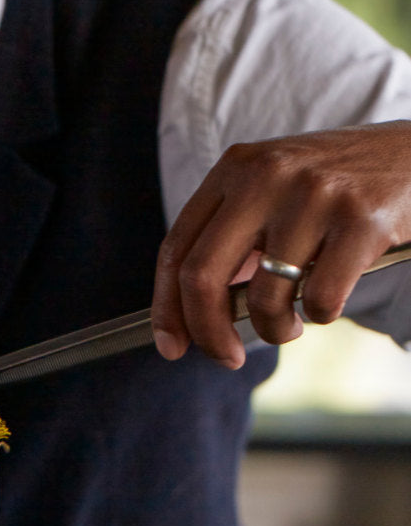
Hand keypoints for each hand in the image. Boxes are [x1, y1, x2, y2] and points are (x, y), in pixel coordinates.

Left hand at [151, 121, 410, 367]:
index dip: (166, 306)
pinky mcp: (360, 219)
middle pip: (202, 275)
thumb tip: (195, 311)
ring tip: (290, 326)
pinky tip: (326, 302)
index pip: (176, 246)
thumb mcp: (273, 186)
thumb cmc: (335, 183)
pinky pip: (320, 300)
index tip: (170, 345)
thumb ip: (234, 233)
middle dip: (207, 333)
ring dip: (275, 330)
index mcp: (235, 168)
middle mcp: (265, 176)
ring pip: (264, 297)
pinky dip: (319, 316)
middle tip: (225, 358)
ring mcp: (312, 196)